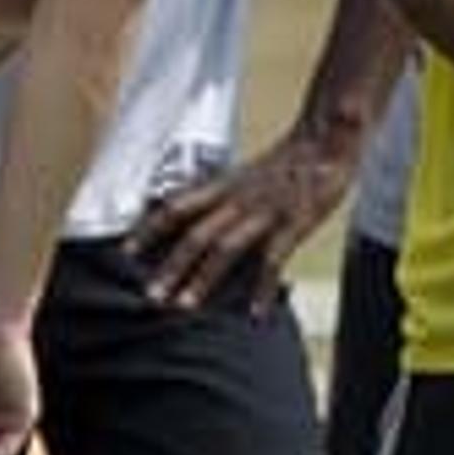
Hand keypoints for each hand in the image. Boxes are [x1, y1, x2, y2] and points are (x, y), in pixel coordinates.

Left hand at [129, 131, 351, 310]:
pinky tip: (255, 315)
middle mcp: (238, 198)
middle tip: (150, 295)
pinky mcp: (294, 223)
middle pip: (196, 233)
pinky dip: (263, 288)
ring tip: (185, 306)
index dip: (150, 229)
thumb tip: (204, 221)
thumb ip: (226, 197)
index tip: (126, 252)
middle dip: (171, 265)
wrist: (327, 139)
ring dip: (203, 278)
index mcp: (225, 185)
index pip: (177, 206)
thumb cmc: (290, 161)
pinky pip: (274, 259)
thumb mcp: (249, 174)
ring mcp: (265, 212)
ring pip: (226, 247)